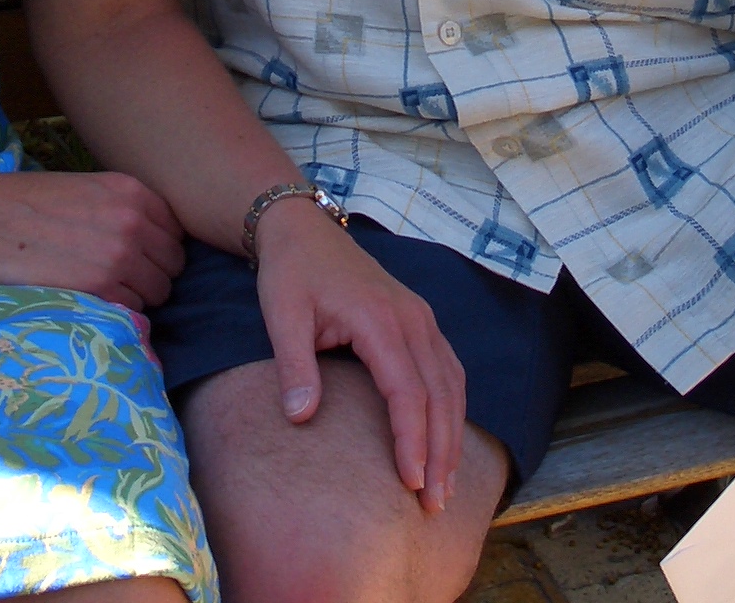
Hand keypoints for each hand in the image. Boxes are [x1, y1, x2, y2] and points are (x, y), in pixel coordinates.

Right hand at [0, 170, 185, 310]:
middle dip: (153, 274)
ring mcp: (120, 255)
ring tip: (101, 290)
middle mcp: (133, 221)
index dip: (159, 248)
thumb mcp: (85, 188)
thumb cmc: (25, 203)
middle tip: (120, 279)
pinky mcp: (100, 288)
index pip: (177, 231)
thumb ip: (122, 209)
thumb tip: (150, 239)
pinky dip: (118, 310)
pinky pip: (134, 310)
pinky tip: (89, 299)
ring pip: (158, 292)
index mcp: (132, 191)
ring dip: (137, 296)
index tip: (138, 257)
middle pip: (174, 264)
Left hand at [252, 199, 466, 512]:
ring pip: (452, 385)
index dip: (412, 440)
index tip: (410, 482)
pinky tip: (447, 440)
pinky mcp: (420, 320)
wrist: (303, 230)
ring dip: (452, 436)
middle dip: (440, 453)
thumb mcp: (281, 315)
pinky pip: (449, 370)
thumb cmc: (290, 273)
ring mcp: (421, 318)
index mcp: (381, 319)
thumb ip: (294, 365)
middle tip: (434, 504)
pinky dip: (453, 409)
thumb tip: (300, 417)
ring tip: (446, 485)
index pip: (407, 391)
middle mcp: (412, 319)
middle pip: (439, 395)